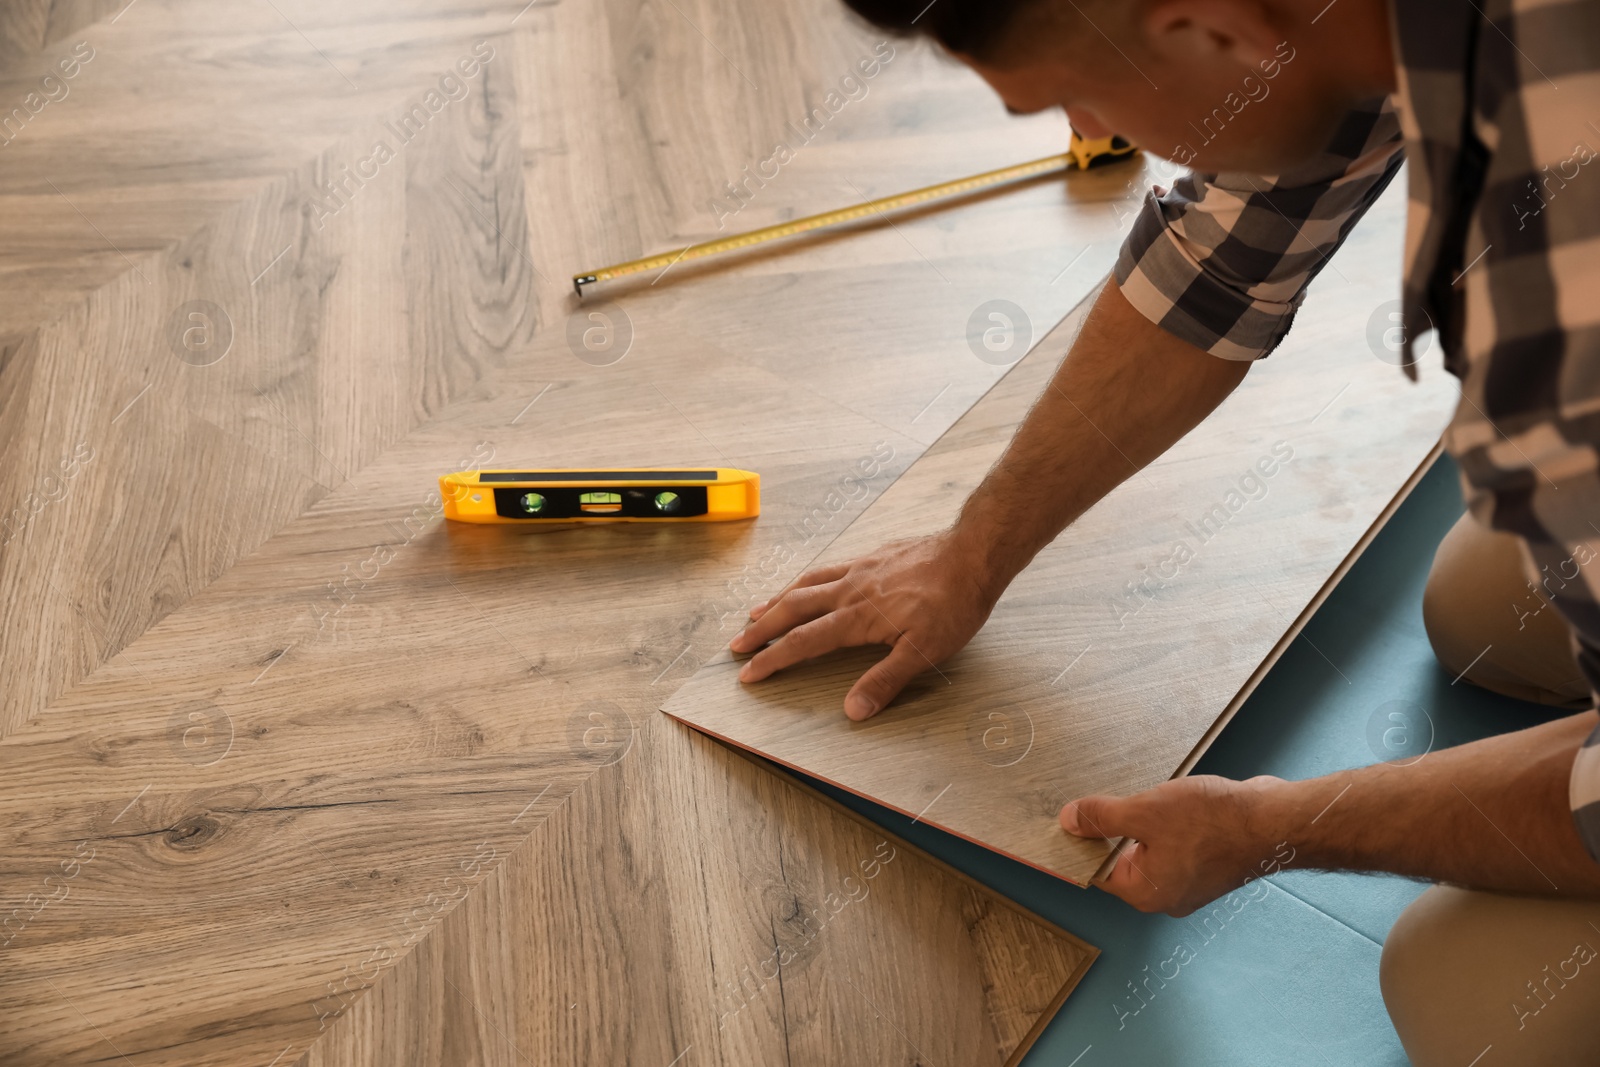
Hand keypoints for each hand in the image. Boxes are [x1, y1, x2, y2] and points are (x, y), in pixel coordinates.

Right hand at [729, 531, 1000, 719]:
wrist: (972, 553)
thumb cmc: (953, 604)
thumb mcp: (924, 652)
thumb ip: (885, 680)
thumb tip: (852, 711)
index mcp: (858, 617)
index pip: (804, 642)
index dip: (773, 659)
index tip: (748, 673)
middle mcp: (851, 590)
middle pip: (793, 609)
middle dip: (763, 629)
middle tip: (737, 644)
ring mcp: (860, 569)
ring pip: (807, 584)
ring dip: (778, 601)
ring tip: (758, 612)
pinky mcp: (873, 557)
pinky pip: (828, 569)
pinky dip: (806, 580)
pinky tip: (808, 583)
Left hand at [1060, 775, 1291, 915]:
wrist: (1273, 821)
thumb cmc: (1213, 823)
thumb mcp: (1144, 812)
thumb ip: (1103, 818)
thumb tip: (1069, 821)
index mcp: (1146, 893)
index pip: (1098, 871)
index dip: (1083, 843)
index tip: (1073, 819)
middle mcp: (1167, 895)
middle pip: (1123, 860)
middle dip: (1117, 829)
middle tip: (1114, 799)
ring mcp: (1190, 882)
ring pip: (1151, 849)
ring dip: (1145, 823)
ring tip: (1153, 800)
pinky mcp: (1208, 865)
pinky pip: (1175, 844)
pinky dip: (1169, 825)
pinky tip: (1175, 803)